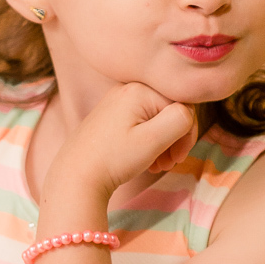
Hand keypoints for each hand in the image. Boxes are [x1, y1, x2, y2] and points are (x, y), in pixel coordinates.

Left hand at [52, 82, 196, 196]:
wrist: (75, 175)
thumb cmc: (114, 158)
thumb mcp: (153, 140)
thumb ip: (180, 120)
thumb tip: (188, 113)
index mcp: (139, 89)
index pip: (182, 106)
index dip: (186, 134)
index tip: (178, 158)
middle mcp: (128, 88)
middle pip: (169, 111)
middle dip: (174, 140)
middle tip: (169, 164)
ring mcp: (118, 100)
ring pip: (156, 119)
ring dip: (163, 143)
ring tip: (157, 165)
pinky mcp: (112, 114)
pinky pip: (141, 123)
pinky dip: (148, 141)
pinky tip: (146, 159)